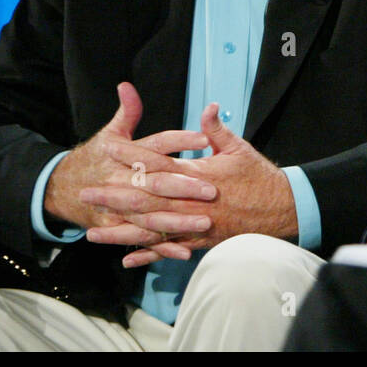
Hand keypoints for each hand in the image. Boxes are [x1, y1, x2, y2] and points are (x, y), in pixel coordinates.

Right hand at [44, 82, 219, 260]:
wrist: (61, 189)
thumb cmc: (95, 158)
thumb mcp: (110, 133)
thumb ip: (127, 112)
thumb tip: (127, 87)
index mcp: (121, 154)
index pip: (153, 146)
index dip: (178, 142)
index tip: (203, 140)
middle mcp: (119, 180)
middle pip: (154, 183)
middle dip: (184, 187)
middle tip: (212, 190)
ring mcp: (115, 207)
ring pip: (149, 215)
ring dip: (178, 220)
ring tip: (205, 220)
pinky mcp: (114, 227)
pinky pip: (141, 238)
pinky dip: (162, 247)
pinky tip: (185, 251)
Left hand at [91, 102, 298, 267]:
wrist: (281, 210)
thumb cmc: (260, 177)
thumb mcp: (239, 148)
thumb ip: (217, 129)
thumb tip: (208, 107)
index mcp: (198, 175)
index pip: (158, 162)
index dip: (132, 154)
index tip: (109, 147)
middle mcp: (191, 202)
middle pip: (145, 198)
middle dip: (114, 195)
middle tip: (85, 192)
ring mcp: (194, 224)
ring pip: (151, 229)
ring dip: (121, 230)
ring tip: (92, 231)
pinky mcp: (199, 242)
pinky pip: (169, 250)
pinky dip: (148, 255)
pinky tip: (126, 259)